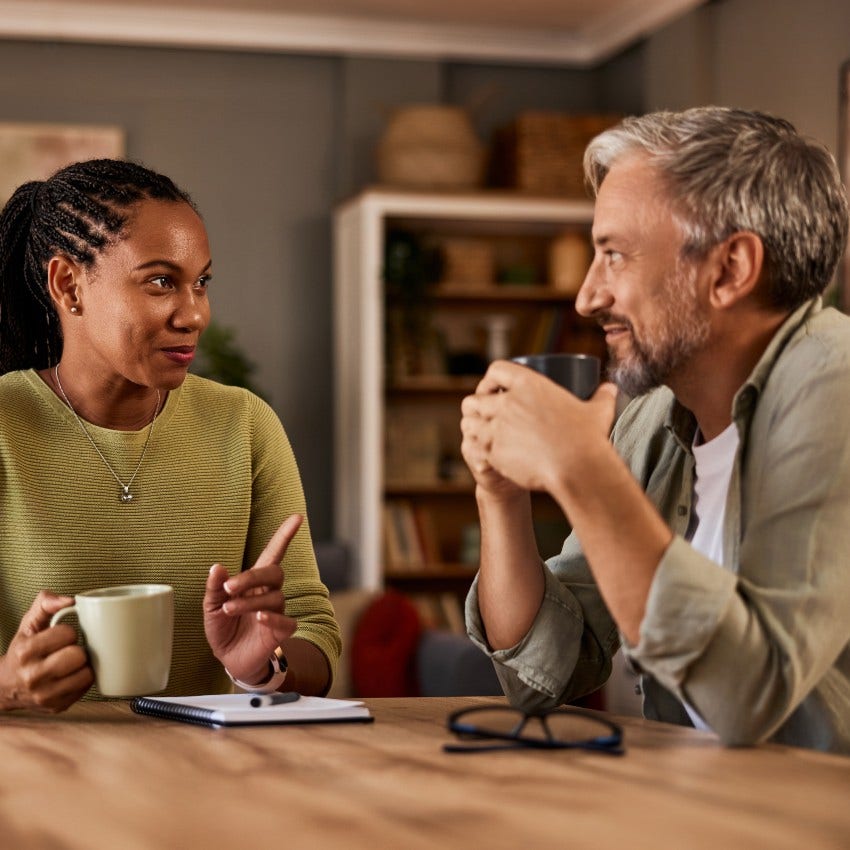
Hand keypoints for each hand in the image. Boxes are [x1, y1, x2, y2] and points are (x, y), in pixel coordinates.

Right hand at [0, 591, 93, 711]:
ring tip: (72, 663)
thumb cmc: (24, 648)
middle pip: (77, 656)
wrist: (7, 685)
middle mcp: (32, 677)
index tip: (62, 636)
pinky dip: (83, 680)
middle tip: (69, 650)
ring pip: (86, 674)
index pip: (67, 634)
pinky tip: (72, 675)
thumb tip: (70, 600)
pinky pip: (86, 688)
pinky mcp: (57, 706)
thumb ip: (46, 603)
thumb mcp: (29, 623)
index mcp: (25, 652)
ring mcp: (45, 696)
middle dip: (77, 650)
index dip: (69, 632)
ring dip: (83, 666)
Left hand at [204, 514, 301, 684]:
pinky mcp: (280, 631)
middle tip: (229, 588)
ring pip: (274, 597)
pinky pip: (286, 621)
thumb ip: (214, 588)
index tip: (297, 517)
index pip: (273, 553)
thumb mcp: (211, 607)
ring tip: (229, 609)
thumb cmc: (223, 627)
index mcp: (254, 582)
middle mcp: (269, 593)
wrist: (229, 658)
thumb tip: (217, 567)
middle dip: (252, 576)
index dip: (285, 535)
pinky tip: (260, 618)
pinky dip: (274, 618)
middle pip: (274, 573)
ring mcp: (277, 611)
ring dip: (250, 601)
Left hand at [462, 360, 617, 493]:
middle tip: (484, 415)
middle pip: (475, 399)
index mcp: (528, 385)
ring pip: (469, 422)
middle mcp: (507, 403)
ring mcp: (497, 427)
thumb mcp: (598, 412)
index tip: (493, 388)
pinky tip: (484, 454)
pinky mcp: (494, 451)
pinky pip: (475, 446)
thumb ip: (603, 397)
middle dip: (476, 406)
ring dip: (472, 427)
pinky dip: (477, 449)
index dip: (491, 379)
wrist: (577, 469)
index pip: (496, 369)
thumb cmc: (588, 439)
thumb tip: (611, 388)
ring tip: (480, 433)